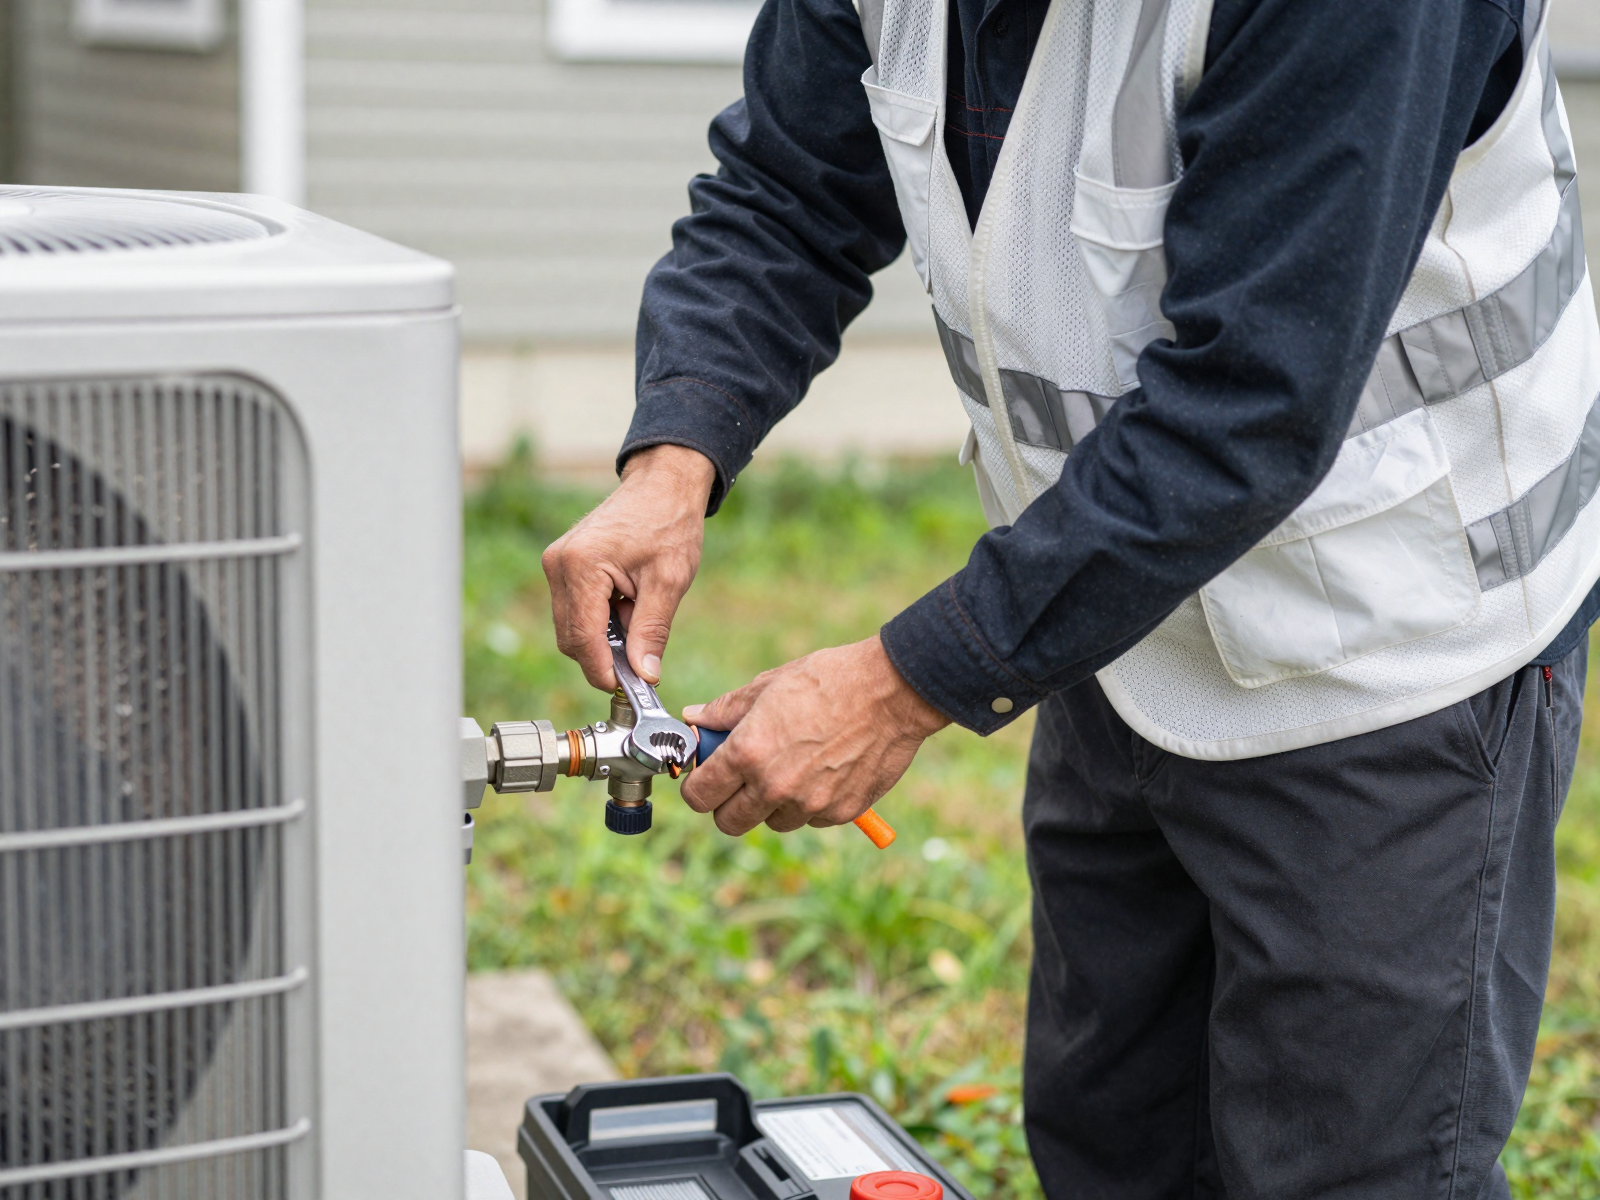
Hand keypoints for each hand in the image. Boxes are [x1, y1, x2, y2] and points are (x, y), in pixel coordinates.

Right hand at [542, 445, 715, 688]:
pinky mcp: (563, 564)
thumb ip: (652, 631)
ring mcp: (556, 563)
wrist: (663, 484)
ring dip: (603, 637)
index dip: (603, 670)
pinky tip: (628, 606)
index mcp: (581, 566)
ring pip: (571, 627)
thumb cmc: (669, 522)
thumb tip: (645, 676)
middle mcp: (559, 564)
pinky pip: (575, 609)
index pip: (582, 639)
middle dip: (603, 657)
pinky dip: (600, 620)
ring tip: (640, 618)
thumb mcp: (669, 581)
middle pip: (570, 638)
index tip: (627, 688)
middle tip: (641, 661)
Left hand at [680, 635, 949, 835]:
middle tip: (742, 779)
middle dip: (728, 803)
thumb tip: (695, 718)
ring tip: (792, 765)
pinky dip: (810, 803)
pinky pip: (811, 818)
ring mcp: (809, 804)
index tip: (706, 777)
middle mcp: (774, 786)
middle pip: (728, 823)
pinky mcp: (841, 812)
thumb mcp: (768, 685)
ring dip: (772, 803)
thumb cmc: (828, 680)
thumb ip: (725, 710)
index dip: (697, 787)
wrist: (892, 692)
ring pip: (772, 822)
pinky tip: (823, 769)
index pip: (698, 796)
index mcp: (747, 752)